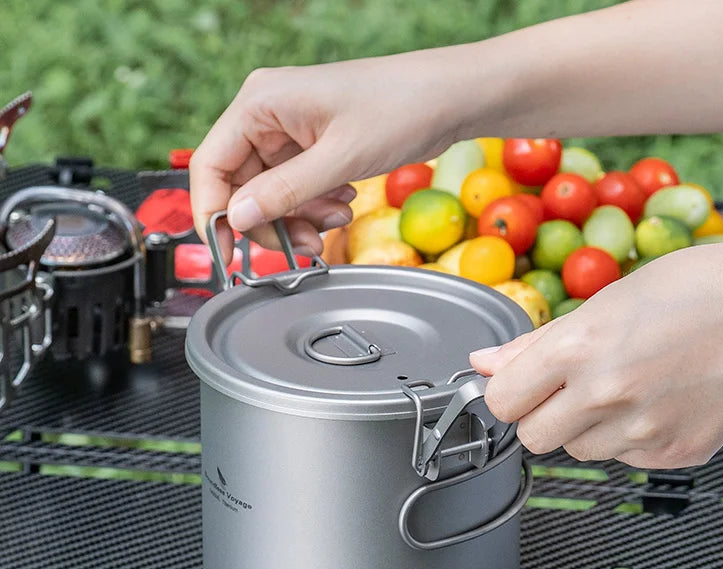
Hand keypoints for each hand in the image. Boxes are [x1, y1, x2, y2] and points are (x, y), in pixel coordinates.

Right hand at [189, 54, 462, 262]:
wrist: (449, 97)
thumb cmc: (400, 107)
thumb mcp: (340, 159)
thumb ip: (284, 192)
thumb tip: (237, 219)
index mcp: (260, 103)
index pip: (211, 166)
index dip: (213, 215)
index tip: (227, 255)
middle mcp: (268, 115)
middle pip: (243, 187)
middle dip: (273, 222)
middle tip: (304, 246)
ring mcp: (291, 131)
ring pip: (273, 193)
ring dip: (300, 218)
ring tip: (336, 220)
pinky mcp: (314, 146)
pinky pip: (298, 188)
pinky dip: (316, 206)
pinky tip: (344, 202)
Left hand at [470, 238, 722, 468]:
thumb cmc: (696, 291)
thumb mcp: (605, 301)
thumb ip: (536, 343)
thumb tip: (485, 363)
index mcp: (580, 348)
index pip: (501, 402)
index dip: (506, 394)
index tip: (518, 387)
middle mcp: (606, 394)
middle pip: (532, 437)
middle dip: (542, 415)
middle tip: (571, 387)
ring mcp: (642, 430)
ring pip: (576, 451)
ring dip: (585, 427)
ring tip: (623, 388)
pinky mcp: (673, 453)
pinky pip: (622, 457)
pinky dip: (627, 437)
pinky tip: (653, 402)